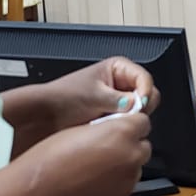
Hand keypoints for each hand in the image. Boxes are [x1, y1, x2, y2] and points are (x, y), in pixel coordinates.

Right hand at [15, 114, 151, 195]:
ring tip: (97, 167)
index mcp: (122, 132)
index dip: (130, 125)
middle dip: (130, 145)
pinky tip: (94, 182)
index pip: (143, 122)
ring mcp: (128, 180)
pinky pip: (125, 185)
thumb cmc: (52, 156)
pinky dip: (115, 183)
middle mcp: (131, 155)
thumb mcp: (82, 128)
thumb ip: (107, 128)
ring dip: (123, 164)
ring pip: (135, 167)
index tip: (119, 128)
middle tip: (107, 148)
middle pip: (143, 146)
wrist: (40, 189)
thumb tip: (117, 130)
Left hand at [44, 57, 160, 129]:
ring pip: (140, 111)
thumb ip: (119, 100)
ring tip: (110, 120)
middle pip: (147, 95)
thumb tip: (138, 106)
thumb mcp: (94, 95)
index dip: (144, 92)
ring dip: (129, 118)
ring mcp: (120, 102)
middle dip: (139, 107)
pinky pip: (128, 123)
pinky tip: (108, 127)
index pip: (145, 79)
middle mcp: (122, 84)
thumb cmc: (64, 96)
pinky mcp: (115, 117)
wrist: (47, 115)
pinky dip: (122, 126)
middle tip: (124, 114)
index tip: (138, 105)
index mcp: (118, 68)